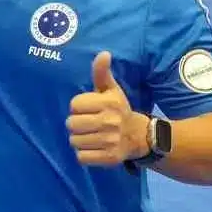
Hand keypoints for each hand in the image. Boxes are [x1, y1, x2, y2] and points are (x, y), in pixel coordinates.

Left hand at [67, 51, 148, 165]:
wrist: (140, 136)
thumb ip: (102, 73)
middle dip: (76, 125)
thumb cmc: (118, 110)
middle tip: (89, 124)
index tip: (90, 109)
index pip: (74, 105)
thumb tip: (103, 53)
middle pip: (71, 124)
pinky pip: (81, 157)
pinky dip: (84, 154)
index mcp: (109, 102)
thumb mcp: (111, 90)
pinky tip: (95, 148)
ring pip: (74, 141)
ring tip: (93, 136)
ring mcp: (110, 141)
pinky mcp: (109, 158)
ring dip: (80, 140)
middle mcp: (110, 121)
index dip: (79, 107)